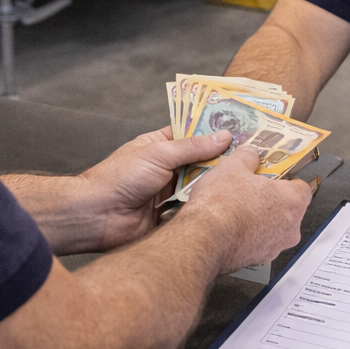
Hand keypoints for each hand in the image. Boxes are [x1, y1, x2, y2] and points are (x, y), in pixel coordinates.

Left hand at [71, 127, 235, 250]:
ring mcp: (169, 193)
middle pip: (201, 162)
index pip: (193, 134)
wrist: (96, 216)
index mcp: (160, 146)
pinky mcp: (171, 216)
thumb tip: (223, 137)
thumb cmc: (118, 178)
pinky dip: (206, 208)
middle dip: (222, 161)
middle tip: (253, 158)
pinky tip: (227, 205)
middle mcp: (167, 168)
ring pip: (200, 187)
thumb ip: (192, 147)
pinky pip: (194, 210)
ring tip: (247, 181)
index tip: (242, 132)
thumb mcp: (158, 154)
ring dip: (216, 186)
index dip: (215, 133)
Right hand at [178, 145, 310, 273]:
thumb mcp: (232, 166)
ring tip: (236, 207)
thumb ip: (247, 157)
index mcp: (292, 201)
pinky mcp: (257, 258)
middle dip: (271, 199)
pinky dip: (248, 234)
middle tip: (251, 189)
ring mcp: (274, 247)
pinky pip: (258, 242)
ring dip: (260, 218)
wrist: (203, 239)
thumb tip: (249, 155)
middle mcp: (290, 228)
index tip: (273, 175)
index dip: (286, 179)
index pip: (302, 187)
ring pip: (273, 228)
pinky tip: (230, 225)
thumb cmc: (223, 205)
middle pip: (288, 209)